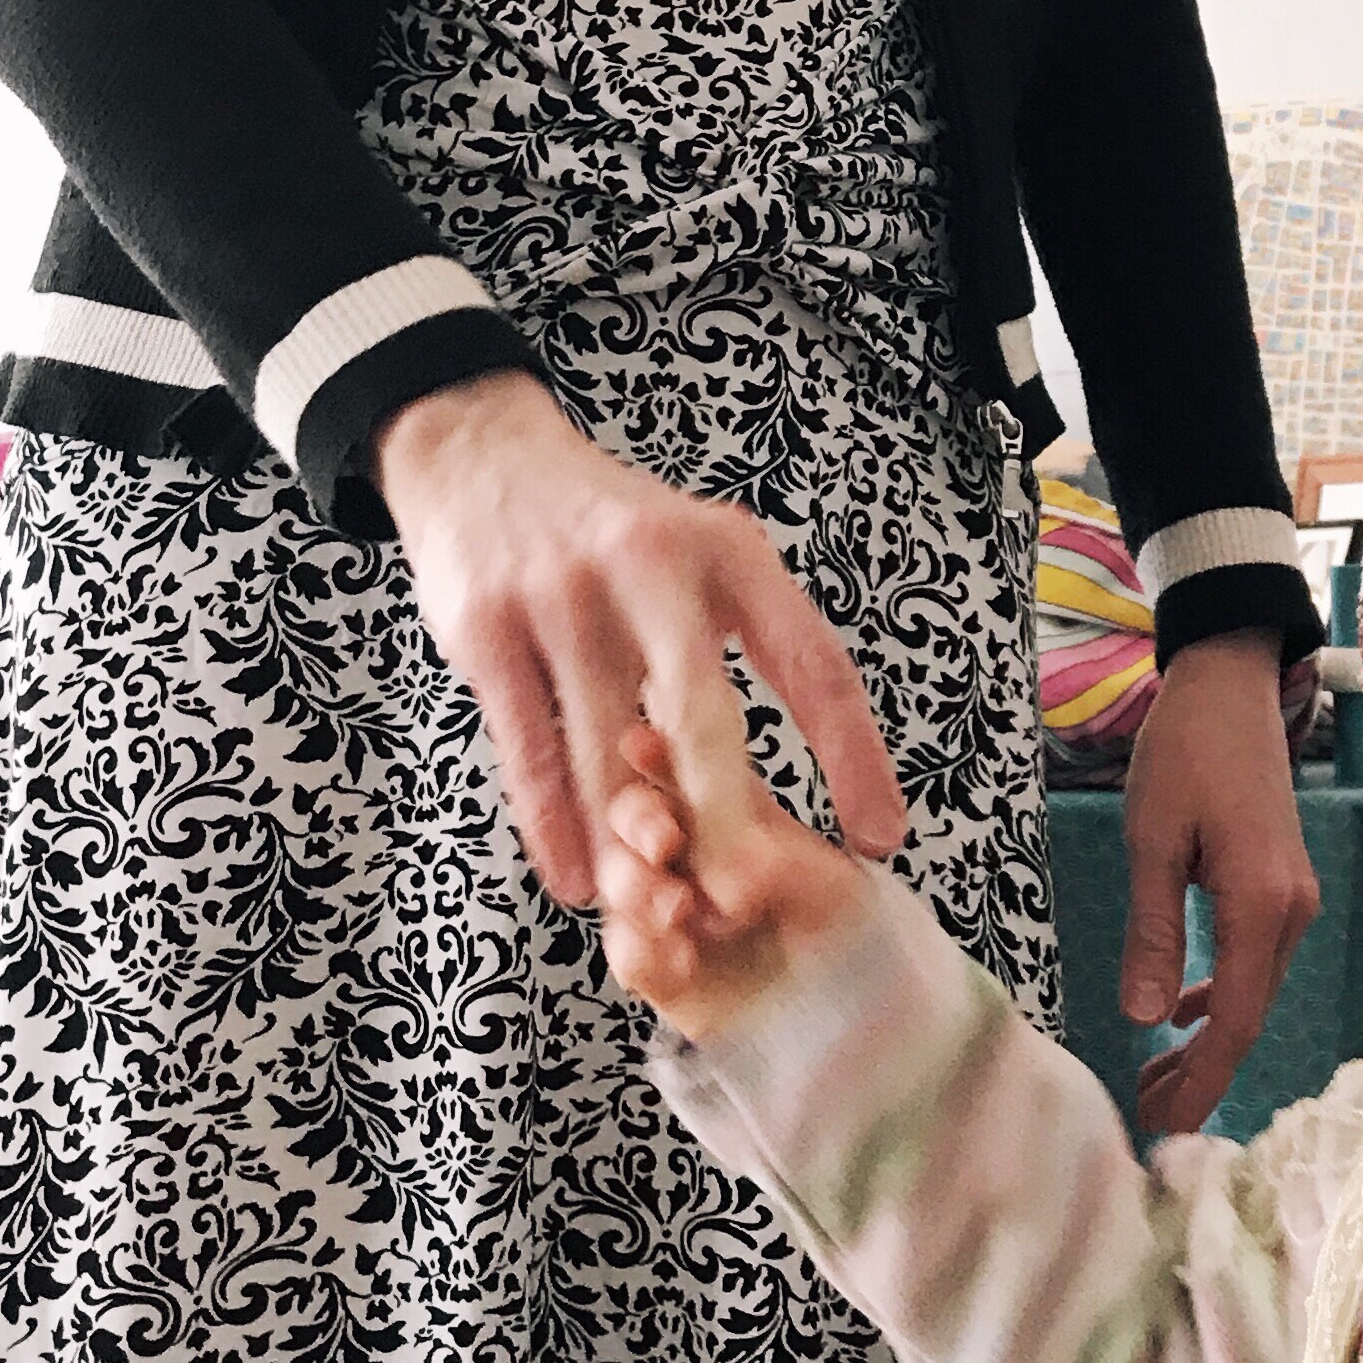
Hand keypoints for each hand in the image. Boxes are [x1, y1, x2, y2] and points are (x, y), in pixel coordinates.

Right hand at [376, 370, 908, 909]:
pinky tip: (576, 876)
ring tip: (654, 907)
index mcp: (728, 552)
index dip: (853, 755)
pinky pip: (529, 750)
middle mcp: (652, 566)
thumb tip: (825, 751)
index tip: (880, 835)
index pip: (813, 662)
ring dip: (629, 841)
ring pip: (605, 750)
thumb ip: (751, 632)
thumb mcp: (700, 547)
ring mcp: (563, 595)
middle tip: (744, 896)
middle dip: (725, 820)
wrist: (483, 455)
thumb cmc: (613, 529)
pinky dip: (554, 826)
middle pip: (704, 715)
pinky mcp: (487, 629)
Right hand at [601, 708, 870, 1041]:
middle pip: (634, 814)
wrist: (848, 1025)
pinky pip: (623, 947)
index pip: (688, 768)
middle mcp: (695, 854)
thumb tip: (732, 864)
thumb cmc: (852, 940)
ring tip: (677, 908)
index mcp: (736, 814)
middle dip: (637, 817)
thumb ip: (781, 865)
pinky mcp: (657, 965)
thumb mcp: (835, 889)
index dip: (658, 753)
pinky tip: (679, 958)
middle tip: (662, 840)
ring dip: (634, 884)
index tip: (644, 746)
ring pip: (617, 876)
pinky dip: (640, 948)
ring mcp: (669, 906)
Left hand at [1119, 633, 1318, 1134]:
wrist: (1230, 684)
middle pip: (1249, 1015)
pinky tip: (1181, 1014)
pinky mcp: (1280, 885)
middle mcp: (1291, 911)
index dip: (1203, 1079)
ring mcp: (1293, 899)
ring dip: (1207, 1038)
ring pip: (1252, 991)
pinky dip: (1218, 995)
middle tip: (1146, 1116)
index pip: (1236, 1018)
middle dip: (1200, 1072)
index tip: (1165, 1126)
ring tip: (1153, 1080)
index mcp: (1262, 903)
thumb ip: (1152, 931)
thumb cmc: (1185, 751)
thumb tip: (1145, 1018)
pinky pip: (1253, 959)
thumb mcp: (1152, 840)